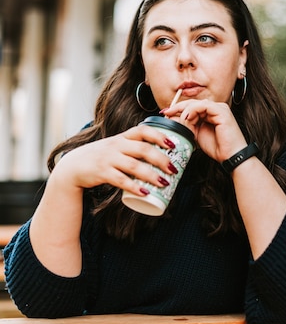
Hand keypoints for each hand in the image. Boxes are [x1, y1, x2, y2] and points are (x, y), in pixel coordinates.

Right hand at [52, 124, 178, 194]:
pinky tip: (145, 193)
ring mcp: (108, 159)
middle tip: (174, 169)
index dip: (159, 136)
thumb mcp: (115, 147)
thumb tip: (160, 155)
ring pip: (134, 165)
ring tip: (165, 183)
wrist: (72, 167)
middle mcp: (116, 145)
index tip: (173, 144)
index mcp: (122, 138)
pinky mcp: (102, 172)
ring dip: (152, 175)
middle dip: (161, 159)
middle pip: (143, 149)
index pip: (143, 131)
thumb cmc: (100, 157)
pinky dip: (134, 187)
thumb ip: (132, 147)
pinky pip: (121, 180)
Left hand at [163, 99, 246, 162]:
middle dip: (177, 107)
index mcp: (210, 113)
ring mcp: (220, 108)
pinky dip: (193, 110)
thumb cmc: (217, 147)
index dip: (177, 108)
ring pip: (197, 103)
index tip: (165, 113)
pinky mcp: (222, 111)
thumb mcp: (196, 135)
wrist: (231, 157)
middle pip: (192, 102)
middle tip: (166, 112)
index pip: (191, 106)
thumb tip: (172, 119)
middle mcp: (215, 108)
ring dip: (185, 110)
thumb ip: (187, 126)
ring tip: (179, 120)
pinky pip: (204, 106)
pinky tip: (187, 118)